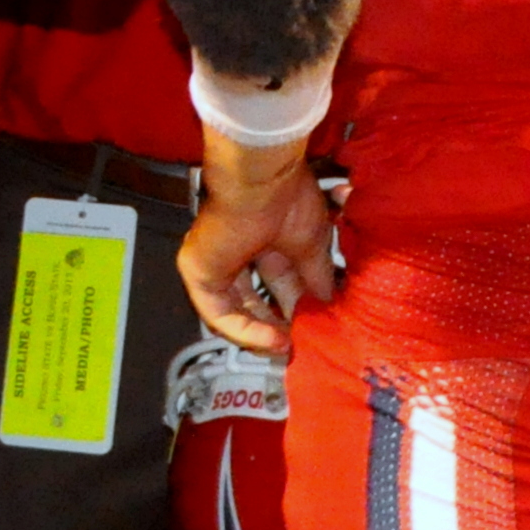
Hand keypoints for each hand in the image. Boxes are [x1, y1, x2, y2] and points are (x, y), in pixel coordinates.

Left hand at [179, 146, 338, 353]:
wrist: (259, 182)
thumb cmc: (286, 199)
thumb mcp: (312, 244)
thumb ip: (318, 276)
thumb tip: (328, 302)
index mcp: (266, 236)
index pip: (281, 279)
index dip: (299, 303)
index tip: (317, 323)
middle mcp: (238, 249)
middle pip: (258, 296)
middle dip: (280, 320)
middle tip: (301, 341)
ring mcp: (217, 263)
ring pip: (237, 309)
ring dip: (262, 332)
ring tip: (288, 347)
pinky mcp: (201, 275)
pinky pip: (220, 313)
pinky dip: (247, 331)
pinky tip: (273, 339)